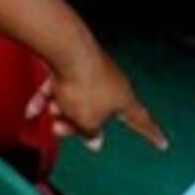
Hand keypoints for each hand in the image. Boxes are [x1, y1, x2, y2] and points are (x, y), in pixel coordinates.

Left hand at [25, 44, 167, 151]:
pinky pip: (60, 86)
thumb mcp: (87, 121)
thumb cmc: (84, 86)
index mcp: (125, 99)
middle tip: (62, 129)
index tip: (162, 143)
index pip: (142, 121)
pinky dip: (47, 98)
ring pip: (76, 99)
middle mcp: (112, 83)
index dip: (151, 134)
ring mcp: (92, 71)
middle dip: (77, 124)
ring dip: (62, 109)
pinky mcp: (72, 62)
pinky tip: (32, 109)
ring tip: (50, 111)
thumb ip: (92, 133)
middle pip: (96, 112)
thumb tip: (95, 141)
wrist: (66, 51)